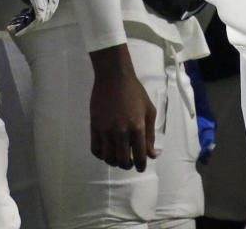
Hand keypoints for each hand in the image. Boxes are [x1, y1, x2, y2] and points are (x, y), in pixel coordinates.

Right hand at [7, 0, 59, 34]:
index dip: (44, 8)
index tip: (31, 13)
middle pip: (50, 8)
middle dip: (38, 17)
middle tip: (24, 23)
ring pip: (44, 15)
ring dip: (31, 23)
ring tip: (19, 27)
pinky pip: (37, 16)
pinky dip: (28, 25)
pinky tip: (19, 29)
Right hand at [89, 46, 157, 170]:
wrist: (114, 77)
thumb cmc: (135, 92)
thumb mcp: (149, 111)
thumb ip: (150, 135)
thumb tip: (151, 155)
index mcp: (137, 128)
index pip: (139, 157)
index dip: (141, 166)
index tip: (140, 167)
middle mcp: (121, 132)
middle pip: (123, 161)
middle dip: (128, 165)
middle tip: (129, 161)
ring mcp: (106, 130)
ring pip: (108, 158)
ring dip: (114, 161)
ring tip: (117, 156)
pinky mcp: (94, 127)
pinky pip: (96, 150)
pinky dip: (101, 155)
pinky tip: (107, 150)